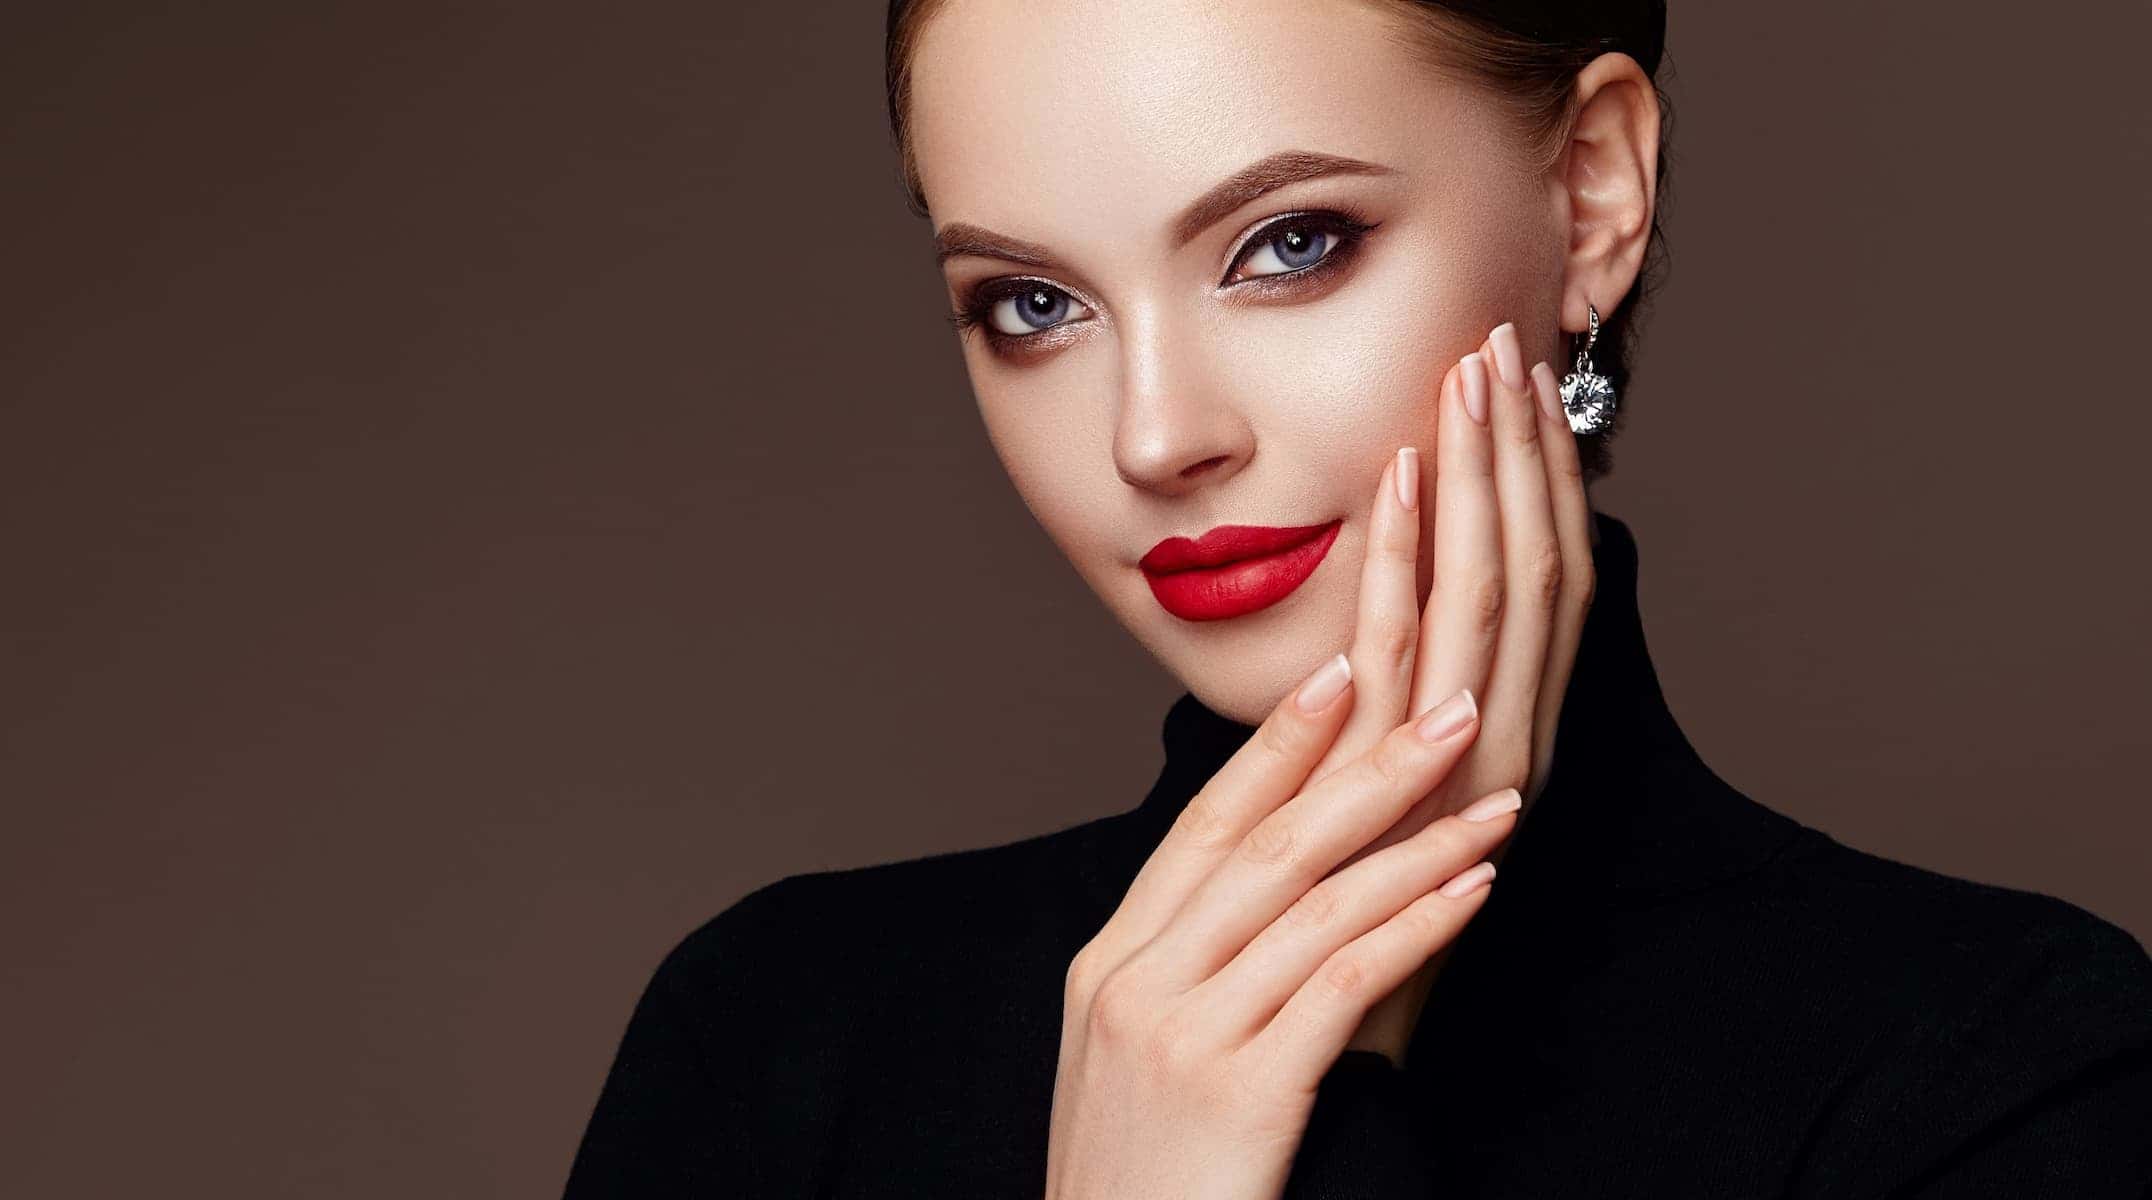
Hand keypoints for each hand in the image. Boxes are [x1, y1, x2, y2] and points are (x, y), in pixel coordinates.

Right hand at [1045, 498, 1522, 1198]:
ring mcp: (1183, 1033)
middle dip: (1370, 765)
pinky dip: (1417, 925)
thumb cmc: (1138, 1183)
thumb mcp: (1126, 1061)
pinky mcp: (1241, 1092)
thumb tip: (1259, 904)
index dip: (1276, 746)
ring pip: (1318, 903)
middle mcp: (1138, 981)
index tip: (1340, 673)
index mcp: (1110, 963)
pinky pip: (1346, 982)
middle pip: (1268, 844)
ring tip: (1499, 800)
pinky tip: (1474, 892)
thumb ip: (1180, 975)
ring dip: (1420, 842)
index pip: (1204, 826)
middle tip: (1451, 705)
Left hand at [1315, 320, 1597, 1063]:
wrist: (1332, 1040)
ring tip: (1467, 374)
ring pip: (1495, 590)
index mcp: (1508, 730)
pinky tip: (1398, 476)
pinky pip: (1420, 649)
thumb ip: (1395, 709)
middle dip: (1519, 451)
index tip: (1515, 386)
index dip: (1537, 480)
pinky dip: (1412, 555)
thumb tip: (1376, 617)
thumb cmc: (1345, 913)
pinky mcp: (1415, 790)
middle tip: (1498, 342)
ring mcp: (1473, 762)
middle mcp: (1512, 737)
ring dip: (1484, 476)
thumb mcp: (1382, 793)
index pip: (1543, 581)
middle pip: (1533, 565)